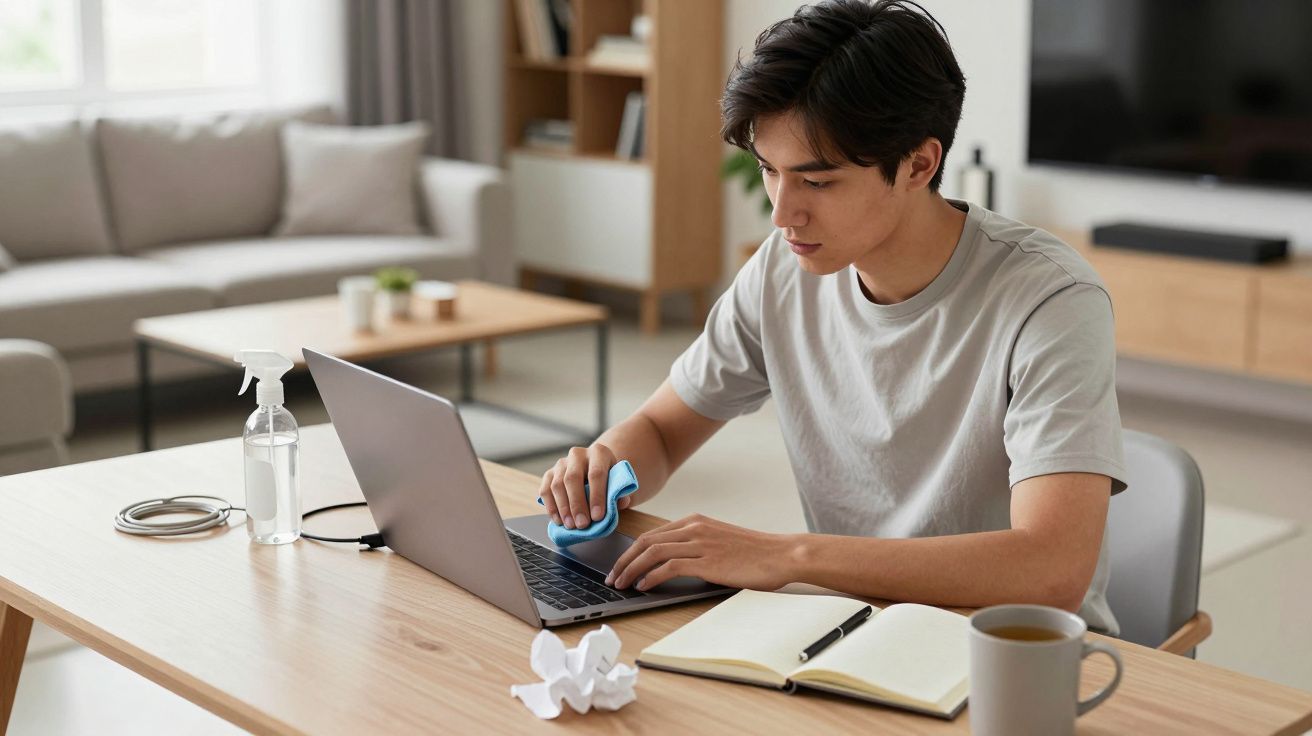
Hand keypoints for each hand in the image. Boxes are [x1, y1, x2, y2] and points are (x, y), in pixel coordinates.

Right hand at [537, 444, 632, 529]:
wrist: (595, 473)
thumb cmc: (609, 481)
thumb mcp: (619, 484)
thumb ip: (621, 493)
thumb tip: (621, 502)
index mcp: (599, 453)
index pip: (596, 473)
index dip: (597, 496)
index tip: (598, 517)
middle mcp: (577, 454)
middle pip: (572, 478)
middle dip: (577, 504)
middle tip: (582, 524)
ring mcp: (561, 463)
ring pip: (557, 485)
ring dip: (563, 508)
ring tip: (571, 526)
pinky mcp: (549, 474)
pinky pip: (545, 490)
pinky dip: (551, 507)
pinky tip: (559, 520)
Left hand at [606, 514, 796, 591]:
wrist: (781, 554)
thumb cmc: (755, 553)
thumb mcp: (720, 542)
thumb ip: (696, 547)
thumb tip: (671, 564)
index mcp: (695, 521)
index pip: (652, 534)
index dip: (631, 551)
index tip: (620, 565)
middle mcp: (694, 528)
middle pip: (646, 541)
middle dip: (624, 560)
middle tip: (613, 577)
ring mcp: (700, 543)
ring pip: (653, 552)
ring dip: (632, 569)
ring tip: (622, 584)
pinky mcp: (707, 561)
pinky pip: (669, 566)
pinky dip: (652, 576)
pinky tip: (644, 586)